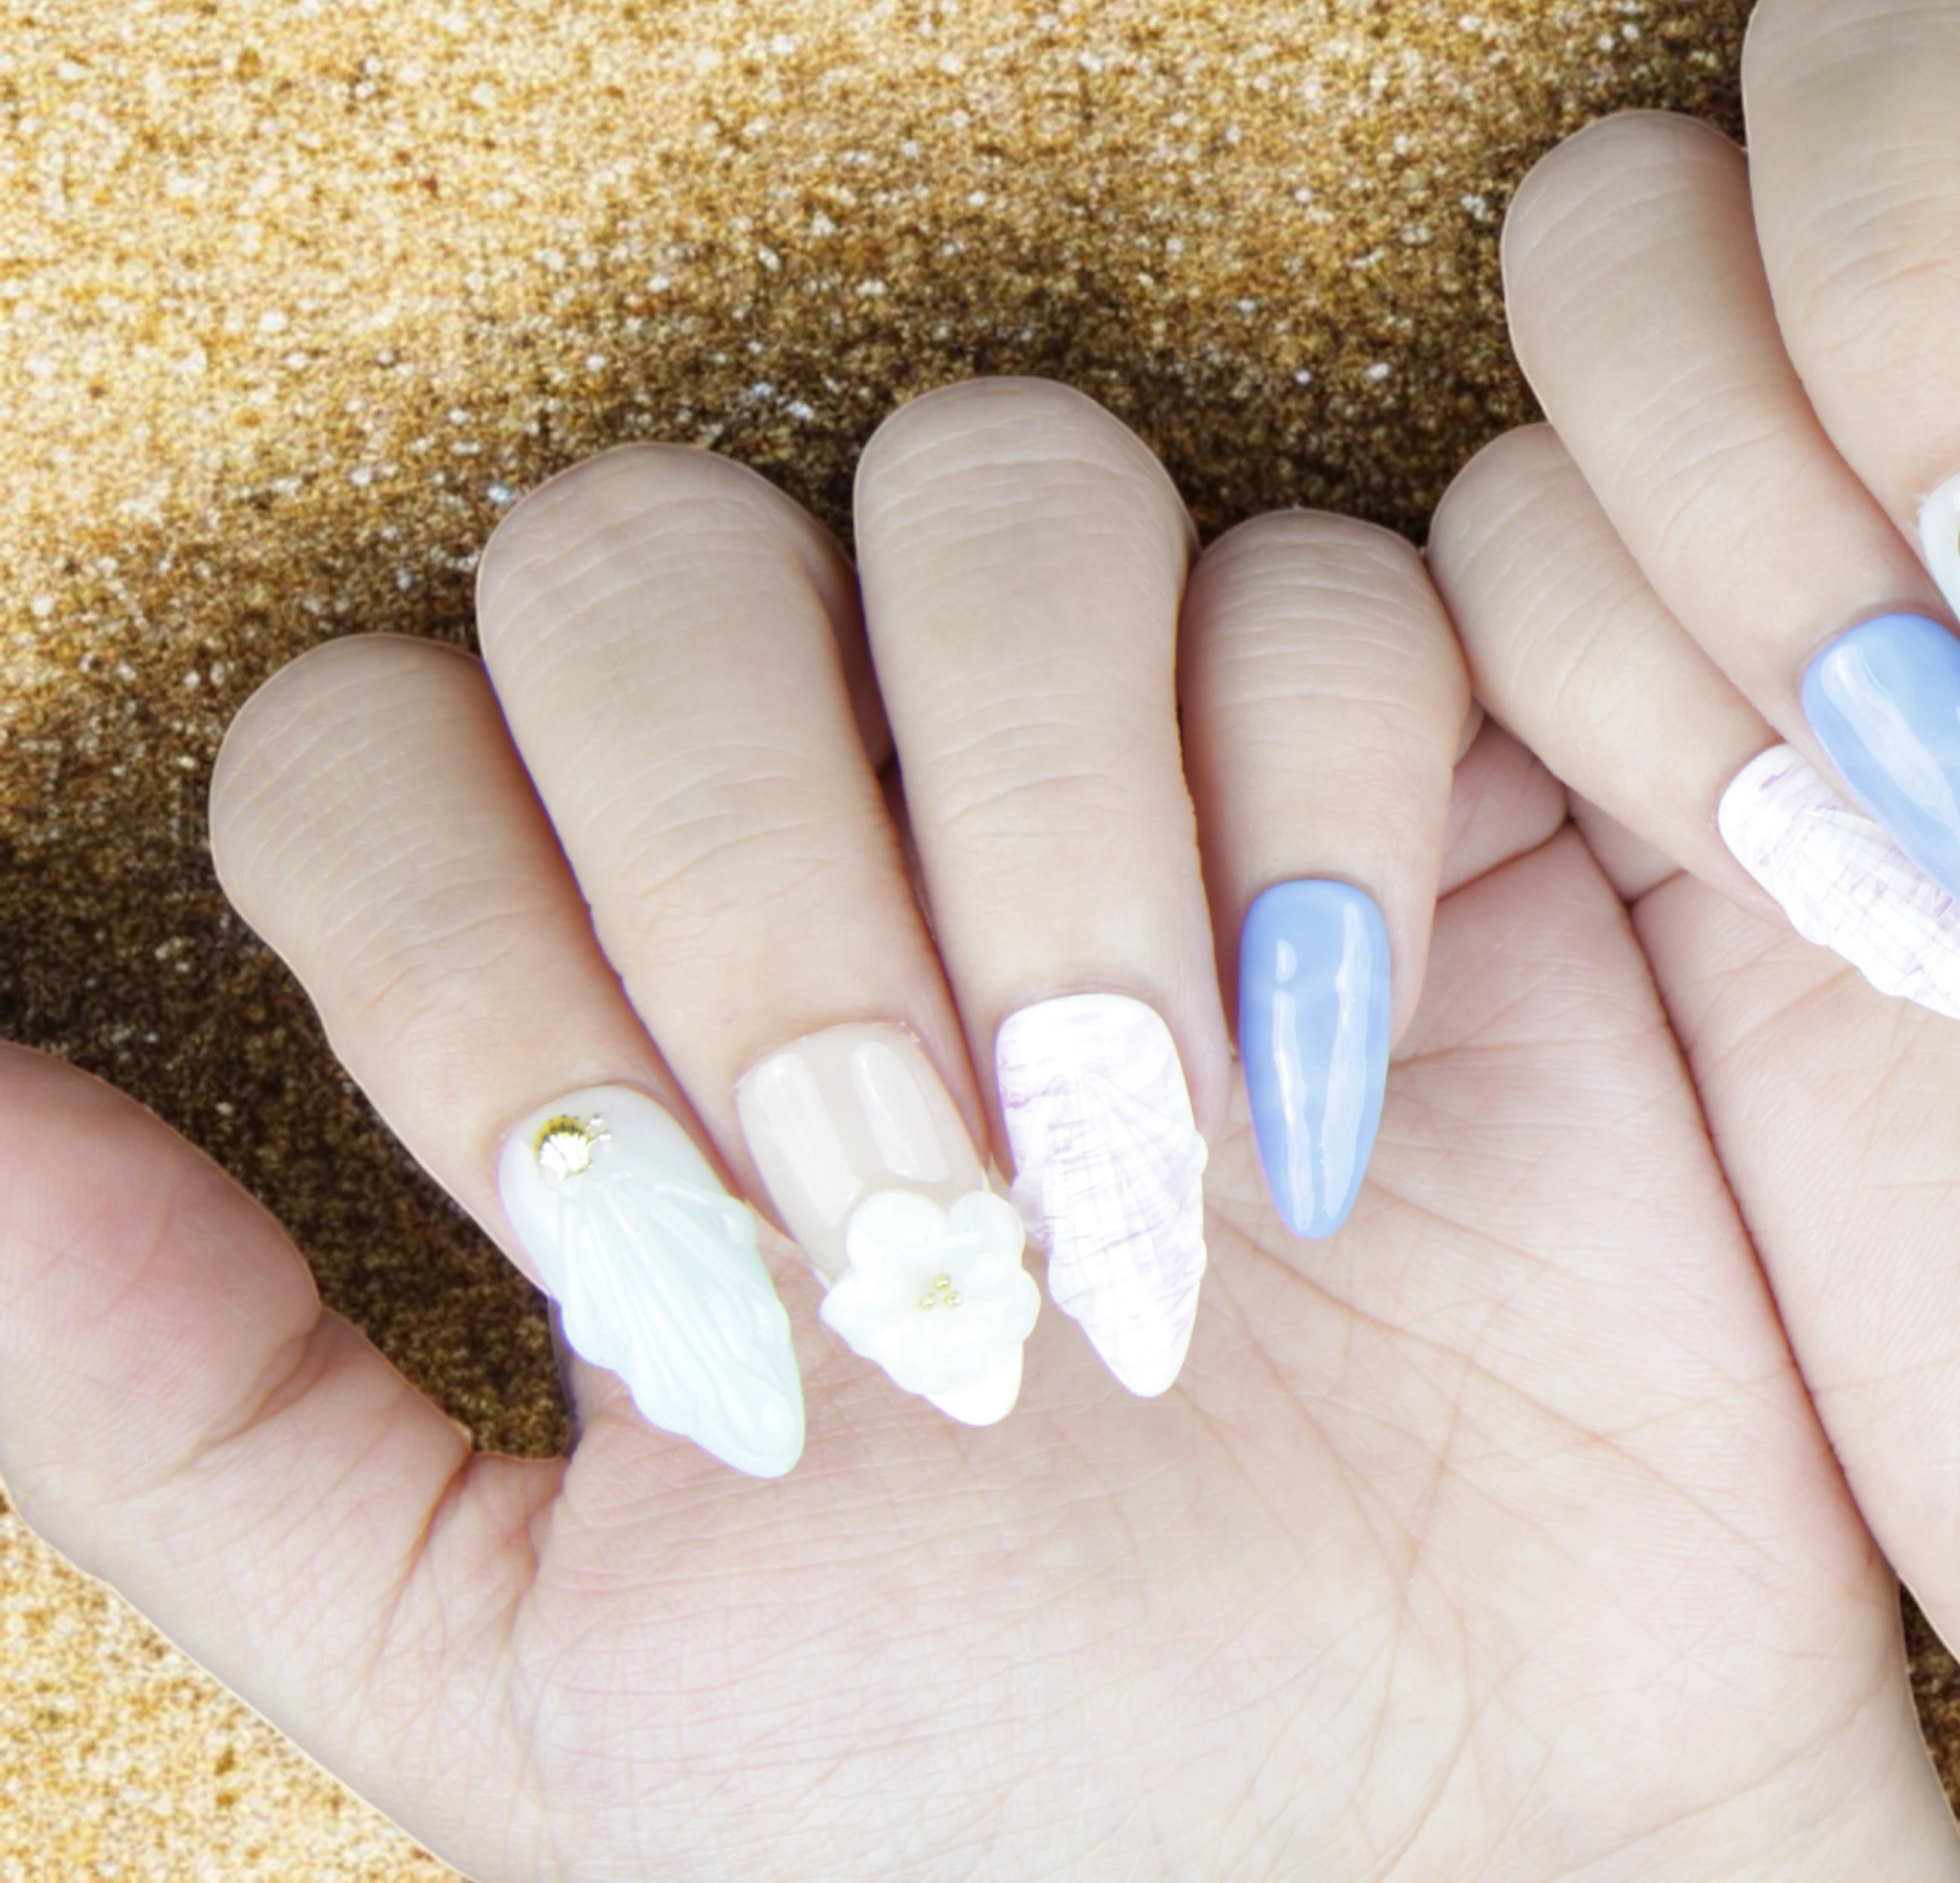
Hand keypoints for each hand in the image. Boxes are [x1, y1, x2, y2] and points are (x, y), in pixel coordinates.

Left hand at [0, 382, 1959, 1881]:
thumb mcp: (539, 1669)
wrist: (1477, 1842)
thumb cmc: (1024, 1777)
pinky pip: (1336, 595)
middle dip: (737, 870)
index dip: (463, 954)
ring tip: (1126, 1154)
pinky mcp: (1431, 754)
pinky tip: (1332, 1093)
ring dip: (1033, 816)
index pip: (375, 742)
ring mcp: (1149, 754)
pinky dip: (1314, 809)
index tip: (666, 1280)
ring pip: (998, 489)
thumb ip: (205, 1409)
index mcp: (619, 1010)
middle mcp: (862, 817)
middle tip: (891, 1200)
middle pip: (653, 553)